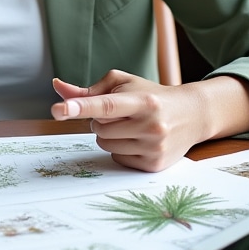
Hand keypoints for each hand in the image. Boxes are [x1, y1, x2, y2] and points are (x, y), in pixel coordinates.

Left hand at [50, 71, 206, 172]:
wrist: (191, 114)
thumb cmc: (150, 95)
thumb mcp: (123, 84)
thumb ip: (88, 90)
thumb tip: (57, 87)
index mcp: (143, 100)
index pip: (106, 104)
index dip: (80, 106)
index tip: (59, 109)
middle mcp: (151, 125)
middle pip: (99, 128)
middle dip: (102, 120)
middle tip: (123, 114)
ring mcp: (154, 147)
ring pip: (105, 144)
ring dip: (109, 135)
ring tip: (132, 125)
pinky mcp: (154, 165)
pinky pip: (117, 158)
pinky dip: (120, 149)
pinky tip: (138, 140)